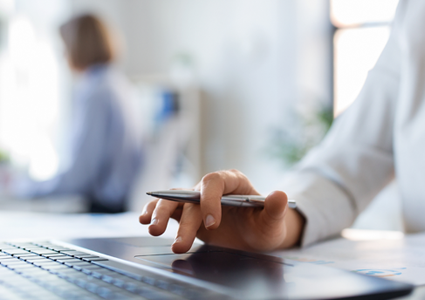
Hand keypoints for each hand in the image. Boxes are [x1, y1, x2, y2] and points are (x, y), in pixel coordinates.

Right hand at [138, 169, 303, 252]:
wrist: (256, 237)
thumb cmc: (264, 225)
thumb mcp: (273, 221)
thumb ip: (275, 208)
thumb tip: (280, 194)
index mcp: (233, 181)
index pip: (214, 182)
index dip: (210, 200)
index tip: (212, 224)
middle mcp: (211, 188)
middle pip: (191, 195)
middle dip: (184, 219)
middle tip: (181, 243)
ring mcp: (196, 200)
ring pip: (173, 200)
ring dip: (161, 214)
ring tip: (153, 230)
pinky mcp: (186, 213)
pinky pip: (167, 208)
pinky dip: (153, 212)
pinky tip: (144, 221)